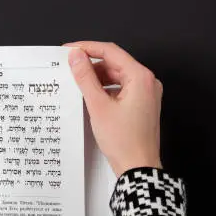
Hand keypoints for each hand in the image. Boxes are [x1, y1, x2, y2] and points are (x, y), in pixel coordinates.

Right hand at [64, 41, 162, 176]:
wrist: (138, 167)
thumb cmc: (122, 140)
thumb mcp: (98, 106)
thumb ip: (85, 78)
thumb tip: (76, 56)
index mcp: (140, 77)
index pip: (111, 52)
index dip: (87, 48)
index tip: (69, 50)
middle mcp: (147, 82)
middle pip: (115, 63)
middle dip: (91, 64)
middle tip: (69, 67)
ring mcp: (146, 94)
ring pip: (117, 77)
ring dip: (97, 77)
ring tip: (77, 83)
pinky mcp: (141, 106)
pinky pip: (121, 89)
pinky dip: (105, 89)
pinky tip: (90, 96)